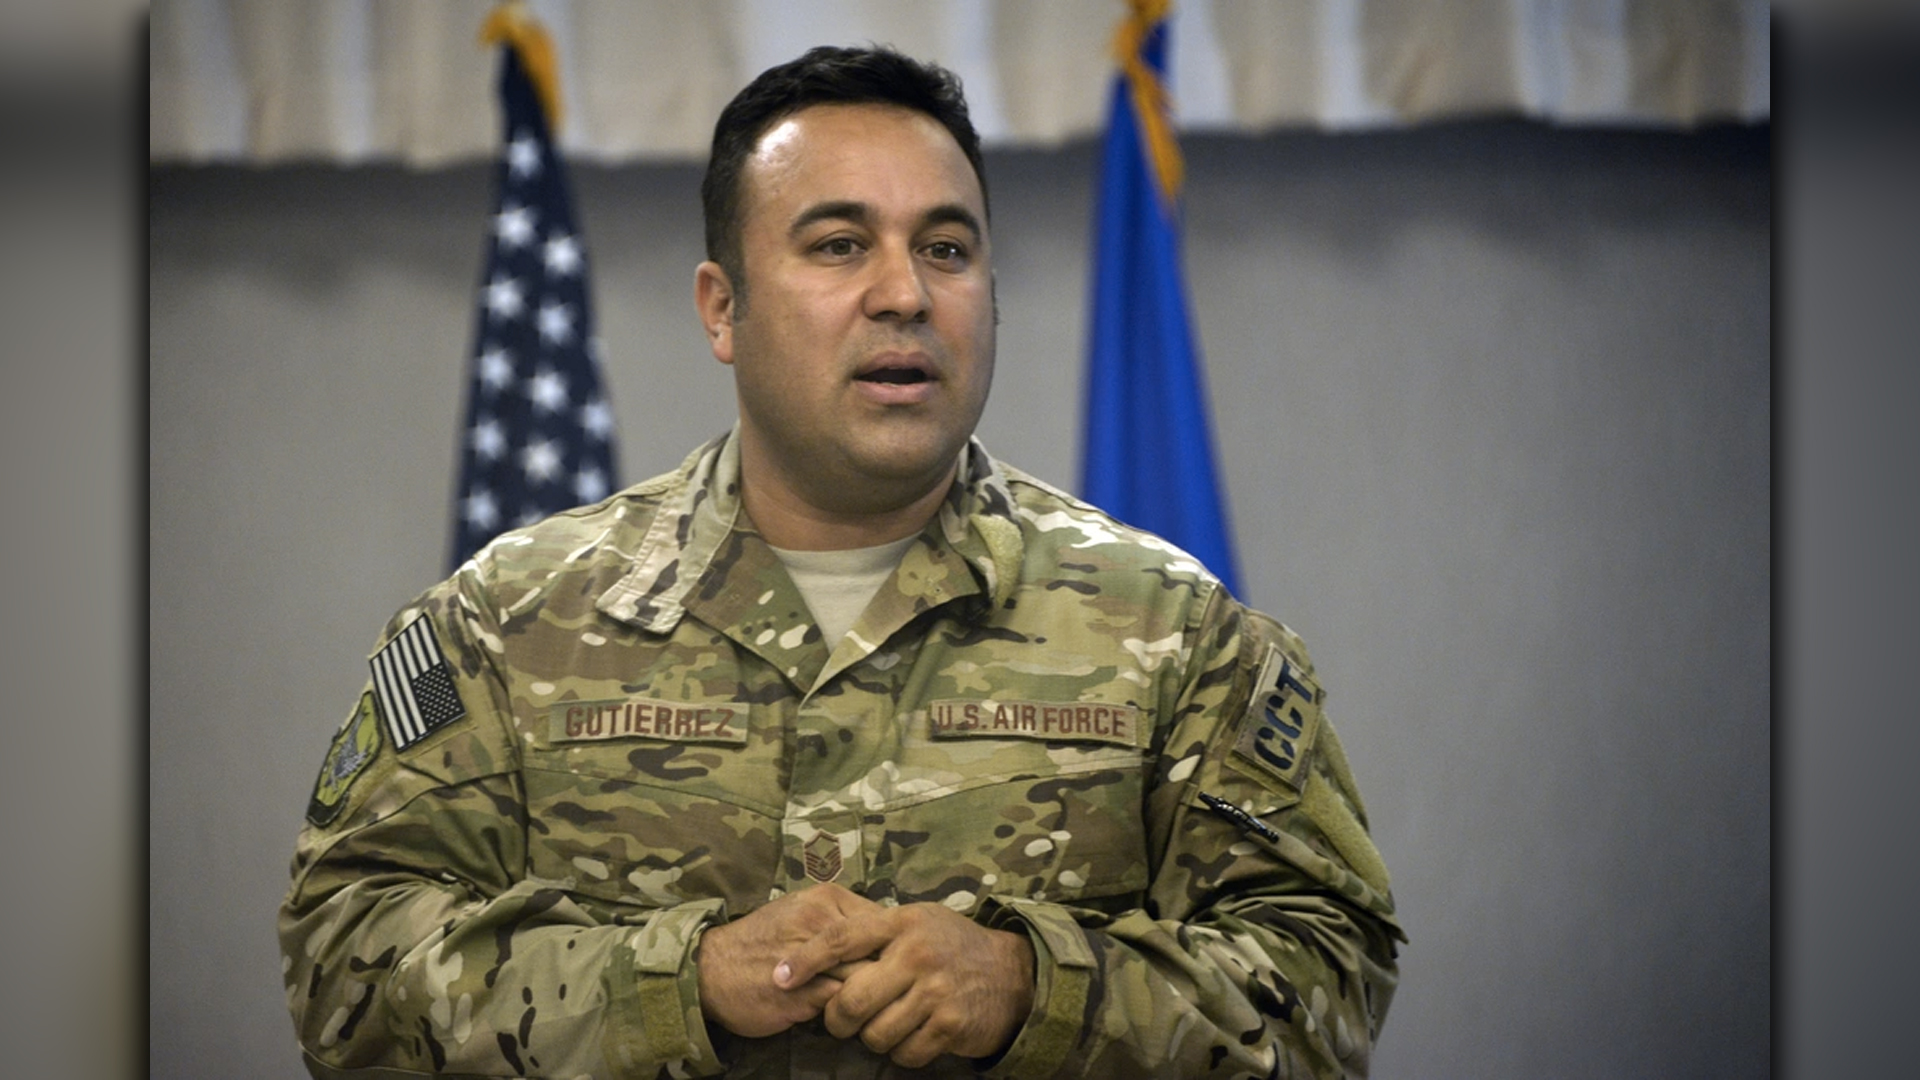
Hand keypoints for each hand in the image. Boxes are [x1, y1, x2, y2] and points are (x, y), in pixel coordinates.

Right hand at [696, 883, 885, 1037]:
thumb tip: (887, 939)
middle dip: (889, 973)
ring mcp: (814, 957)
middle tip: (892, 990)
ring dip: (872, 995)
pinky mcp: (803, 992)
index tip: (895, 965)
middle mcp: (822, 921)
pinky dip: (852, 1012)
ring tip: (874, 1005)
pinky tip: (849, 1015)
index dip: (895, 948)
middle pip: (880, 949)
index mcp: (826, 898)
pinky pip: (844, 1003)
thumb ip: (842, 921)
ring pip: (866, 976)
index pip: (884, 923)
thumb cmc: (761, 942)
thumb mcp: (801, 914)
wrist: (709, 969)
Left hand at [775, 903, 1035, 1067]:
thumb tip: (818, 945)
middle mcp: (917, 953)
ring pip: (876, 1033)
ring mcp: (936, 990)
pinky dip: (903, 1052)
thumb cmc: (952, 945)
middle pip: (852, 999)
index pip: (841, 938)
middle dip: (838, 1019)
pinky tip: (913, 1036)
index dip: (804, 959)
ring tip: (886, 1025)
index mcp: (902, 922)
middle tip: (840, 1021)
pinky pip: (905, 1053)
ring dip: (874, 1038)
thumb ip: (876, 932)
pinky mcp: (950, 1024)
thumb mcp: (917, 922)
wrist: (1012, 973)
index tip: (778, 976)